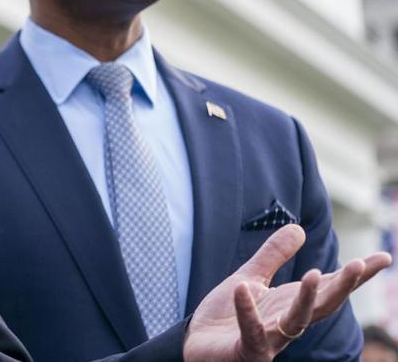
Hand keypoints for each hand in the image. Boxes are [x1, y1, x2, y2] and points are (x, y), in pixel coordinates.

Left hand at [183, 224, 389, 361]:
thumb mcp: (249, 278)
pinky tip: (243, 288)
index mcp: (290, 305)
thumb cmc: (225, 317)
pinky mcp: (247, 350)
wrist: (196, 347)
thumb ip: (273, 256)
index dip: (356, 275)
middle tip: (361, 264)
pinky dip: (246, 310)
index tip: (384, 258)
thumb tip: (299, 227)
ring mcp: (269, 340)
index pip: (329, 289)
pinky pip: (249, 330)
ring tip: (316, 273)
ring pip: (295, 322)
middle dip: (342, 286)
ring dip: (307, 299)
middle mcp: (287, 324)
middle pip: (322, 305)